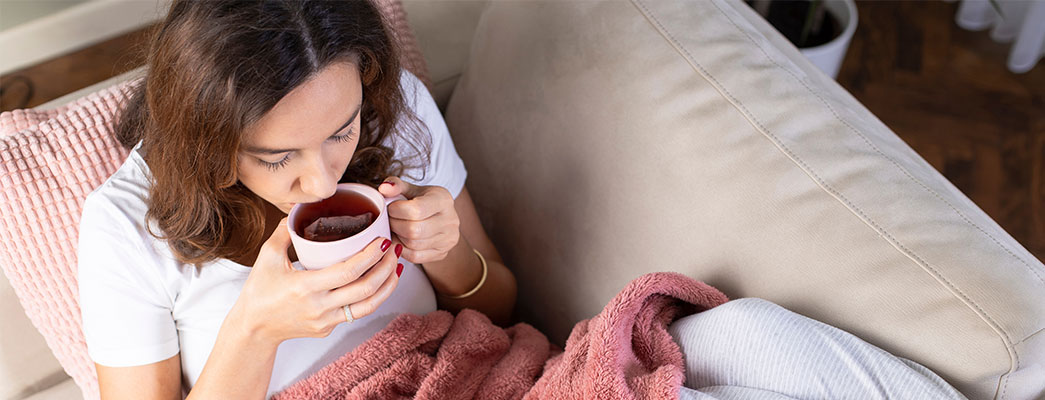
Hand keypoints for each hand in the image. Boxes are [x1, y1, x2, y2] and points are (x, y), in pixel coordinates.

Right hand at [227, 218, 401, 344]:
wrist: (254, 328)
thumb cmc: (259, 291)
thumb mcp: (267, 257)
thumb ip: (284, 231)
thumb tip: (300, 209)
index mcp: (305, 287)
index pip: (348, 272)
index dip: (370, 256)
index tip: (382, 241)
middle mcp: (320, 306)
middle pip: (365, 288)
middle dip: (386, 267)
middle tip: (394, 248)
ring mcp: (327, 320)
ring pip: (368, 305)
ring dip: (387, 285)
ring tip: (396, 266)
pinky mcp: (329, 328)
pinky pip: (357, 312)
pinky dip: (374, 297)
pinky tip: (381, 283)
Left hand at [378, 176, 459, 263]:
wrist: (440, 217)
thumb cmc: (423, 201)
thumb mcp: (411, 189)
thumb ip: (396, 186)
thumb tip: (384, 189)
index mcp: (443, 200)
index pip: (416, 210)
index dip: (396, 210)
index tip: (390, 208)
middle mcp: (451, 220)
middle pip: (414, 230)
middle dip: (395, 225)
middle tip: (389, 219)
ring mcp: (448, 239)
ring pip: (413, 244)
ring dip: (397, 237)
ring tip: (394, 228)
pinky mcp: (442, 253)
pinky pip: (415, 256)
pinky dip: (402, 249)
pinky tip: (399, 239)